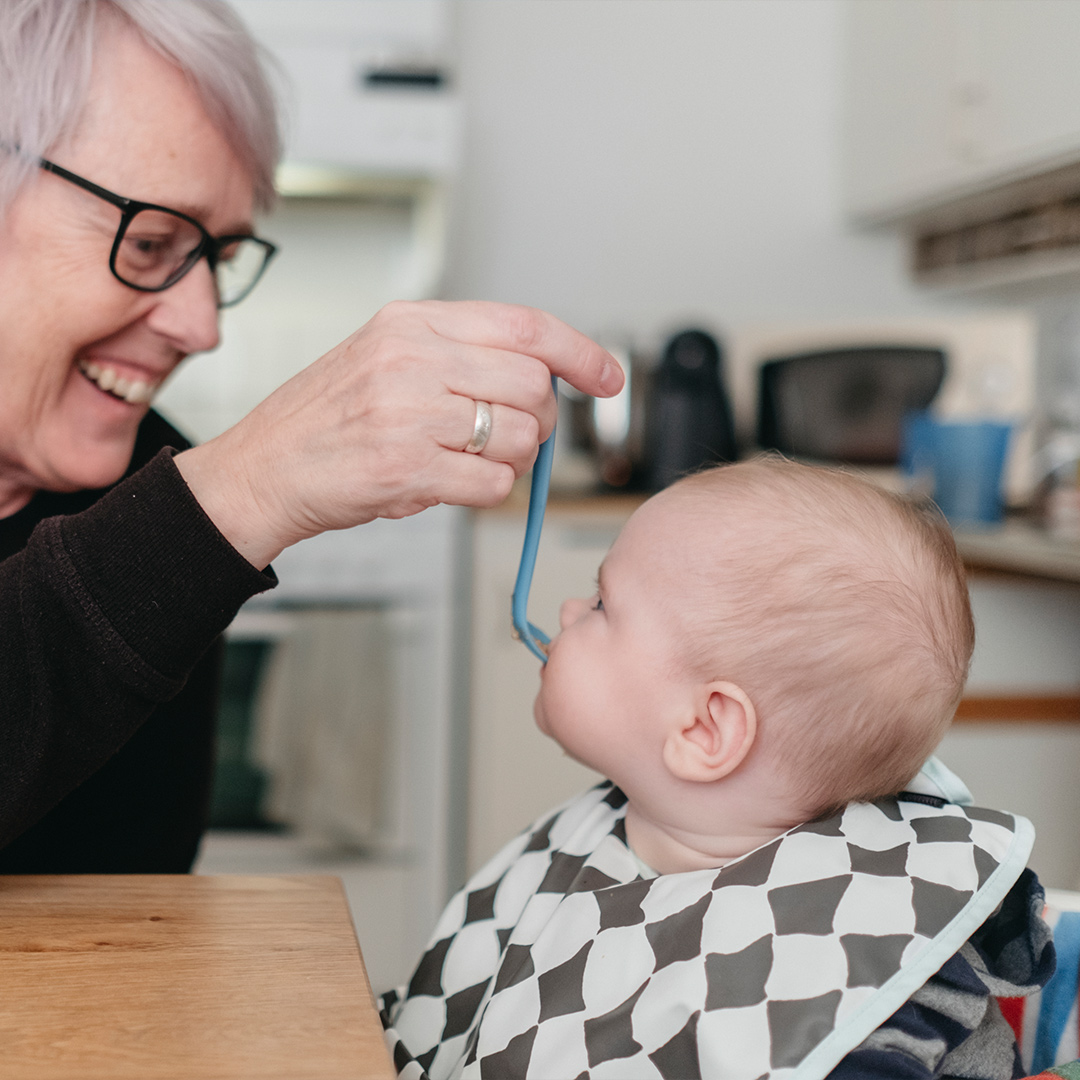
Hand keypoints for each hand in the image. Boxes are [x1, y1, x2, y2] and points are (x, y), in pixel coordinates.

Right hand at [175, 300, 622, 567]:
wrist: (260, 470)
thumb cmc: (326, 419)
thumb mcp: (388, 357)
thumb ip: (462, 357)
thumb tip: (545, 376)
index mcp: (413, 322)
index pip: (525, 326)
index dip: (579, 351)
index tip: (606, 375)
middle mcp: (413, 358)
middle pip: (533, 386)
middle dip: (537, 421)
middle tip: (507, 437)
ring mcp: (408, 412)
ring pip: (518, 438)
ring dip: (508, 462)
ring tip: (465, 462)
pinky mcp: (404, 467)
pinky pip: (492, 486)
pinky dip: (484, 494)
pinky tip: (446, 485)